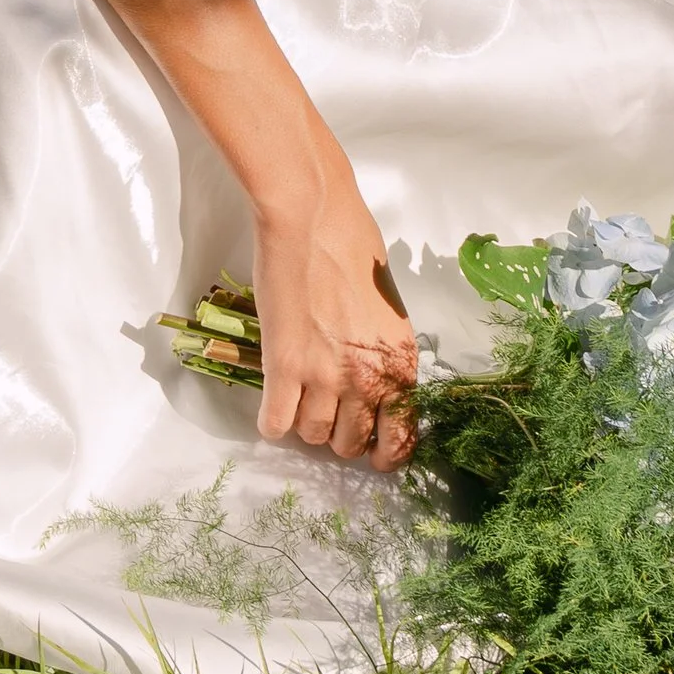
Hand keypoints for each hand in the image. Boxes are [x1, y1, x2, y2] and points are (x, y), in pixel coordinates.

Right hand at [252, 164, 418, 469]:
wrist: (313, 219)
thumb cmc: (355, 248)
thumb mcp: (388, 309)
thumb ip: (383, 354)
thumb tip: (373, 384)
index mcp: (401, 364)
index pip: (400, 439)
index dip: (384, 455)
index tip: (373, 455)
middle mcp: (367, 379)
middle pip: (349, 444)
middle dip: (339, 434)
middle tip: (328, 410)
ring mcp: (323, 376)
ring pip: (312, 435)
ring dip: (305, 423)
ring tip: (300, 397)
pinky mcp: (283, 366)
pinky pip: (276, 423)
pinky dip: (273, 420)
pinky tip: (274, 404)